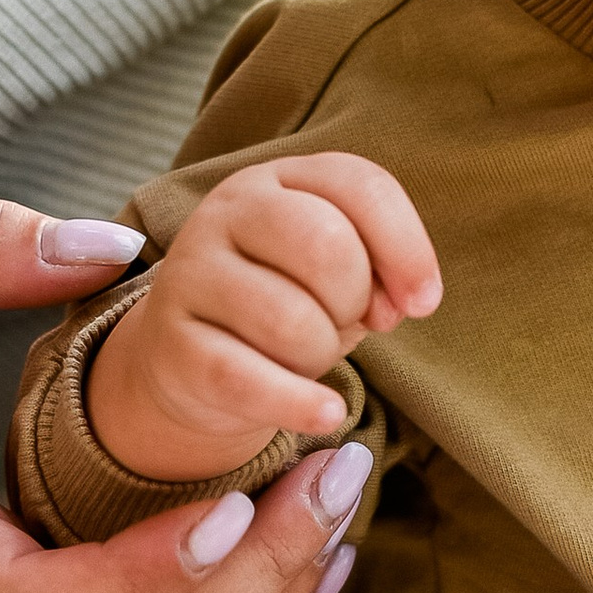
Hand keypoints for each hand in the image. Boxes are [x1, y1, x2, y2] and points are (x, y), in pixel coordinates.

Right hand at [86, 153, 438, 483]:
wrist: (188, 357)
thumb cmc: (282, 304)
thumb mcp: (336, 275)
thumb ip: (377, 269)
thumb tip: (397, 303)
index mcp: (280, 179)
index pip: (360, 185)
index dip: (407, 247)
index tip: (422, 302)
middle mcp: (228, 211)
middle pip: (327, 247)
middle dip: (355, 302)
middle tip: (345, 325)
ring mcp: (191, 272)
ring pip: (292, 321)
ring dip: (320, 356)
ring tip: (306, 357)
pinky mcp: (170, 342)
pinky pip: (247, 379)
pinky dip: (299, 404)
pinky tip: (324, 413)